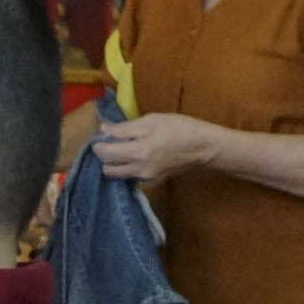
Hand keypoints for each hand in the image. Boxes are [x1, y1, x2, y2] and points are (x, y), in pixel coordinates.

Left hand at [91, 108, 226, 186]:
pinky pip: (130, 178)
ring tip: (121, 149)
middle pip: (107, 168)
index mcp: (139, 152)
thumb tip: (103, 129)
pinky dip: (126, 169)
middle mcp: (139, 170)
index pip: (105, 153)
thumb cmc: (180, 128)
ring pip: (117, 176)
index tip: (101, 135)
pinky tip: (134, 157)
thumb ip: (126, 128)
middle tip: (110, 142)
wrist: (204, 148)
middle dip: (103, 156)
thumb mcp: (153, 120)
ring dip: (113, 164)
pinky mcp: (152, 183)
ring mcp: (146, 179)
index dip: (98, 144)